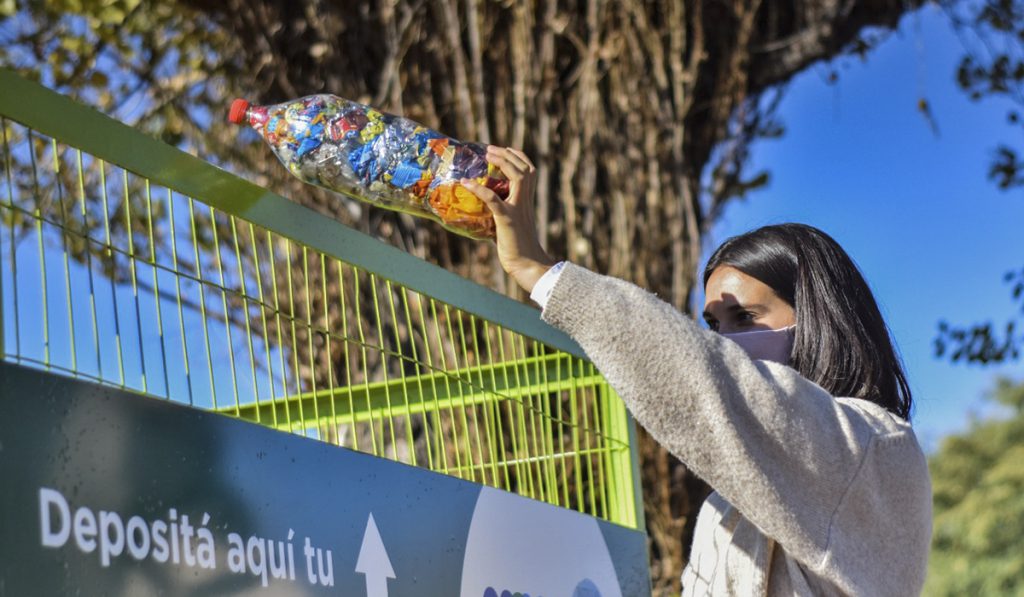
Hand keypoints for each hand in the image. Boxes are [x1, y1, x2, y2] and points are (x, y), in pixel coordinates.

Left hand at [461, 146, 556, 292]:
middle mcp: (525, 202)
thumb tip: (485, 211)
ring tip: (487, 155)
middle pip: (526, 169)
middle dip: (509, 155)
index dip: (519, 158)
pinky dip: (479, 188)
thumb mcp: (510, 225)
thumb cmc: (517, 249)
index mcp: (527, 202)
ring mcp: (517, 209)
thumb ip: (502, 214)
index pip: (530, 172)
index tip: (506, 150)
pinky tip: (466, 183)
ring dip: (502, 162)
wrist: (527, 264)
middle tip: (490, 149)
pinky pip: (493, 199)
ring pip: (518, 177)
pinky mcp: (507, 220)